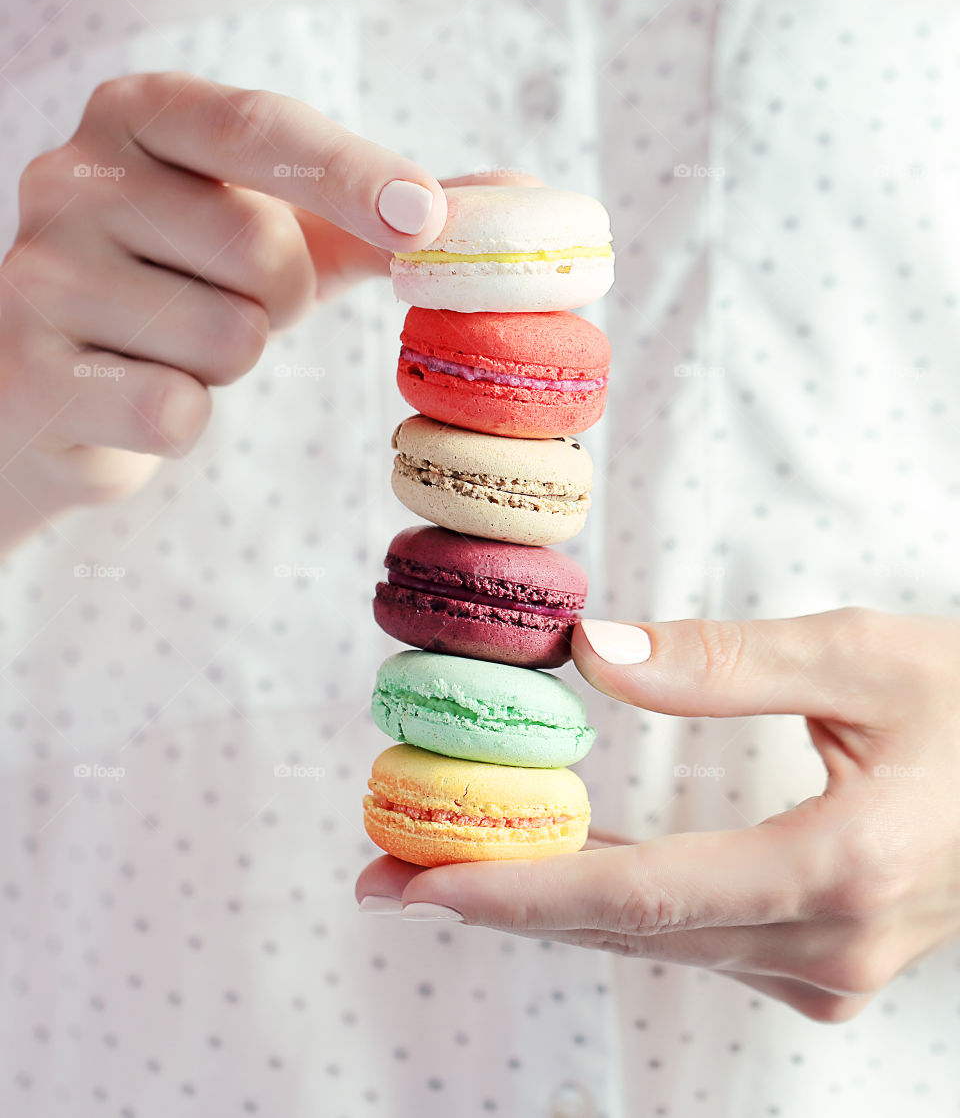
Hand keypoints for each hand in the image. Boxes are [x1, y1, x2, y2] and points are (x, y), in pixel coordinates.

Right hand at [0, 71, 484, 550]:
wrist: (49, 386)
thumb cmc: (183, 288)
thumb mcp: (276, 231)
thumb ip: (381, 215)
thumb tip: (522, 200)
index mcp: (141, 114)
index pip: (263, 128)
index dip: (356, 174)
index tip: (429, 219)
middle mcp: (72, 175)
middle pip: (265, 252)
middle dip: (279, 301)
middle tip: (228, 300)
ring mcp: (39, 272)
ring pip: (230, 339)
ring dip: (229, 361)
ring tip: (170, 344)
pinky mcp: (33, 372)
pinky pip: (178, 410)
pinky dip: (182, 418)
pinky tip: (136, 393)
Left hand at [356, 607, 959, 1021]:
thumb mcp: (861, 654)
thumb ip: (721, 662)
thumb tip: (589, 656)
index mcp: (839, 869)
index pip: (641, 892)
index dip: (519, 888)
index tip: (415, 881)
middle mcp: (828, 947)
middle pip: (628, 928)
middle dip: (500, 900)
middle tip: (386, 873)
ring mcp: (830, 972)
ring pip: (654, 941)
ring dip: (547, 904)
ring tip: (442, 869)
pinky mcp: (828, 966)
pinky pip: (694, 939)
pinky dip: (614, 905)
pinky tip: (556, 872)